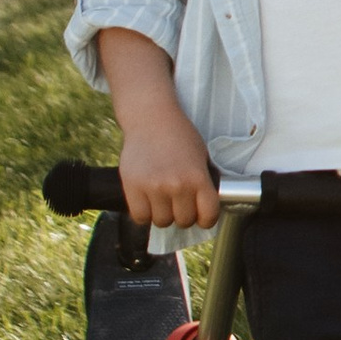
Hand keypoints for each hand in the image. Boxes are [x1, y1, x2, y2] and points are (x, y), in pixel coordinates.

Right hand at [117, 101, 219, 231]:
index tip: (201, 216)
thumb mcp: (201, 156)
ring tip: (162, 201)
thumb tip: (203, 208)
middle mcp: (177, 185)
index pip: (208, 216)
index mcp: (198, 178)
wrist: (151, 118)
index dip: (206, 219)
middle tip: (178, 204)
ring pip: (162, 221)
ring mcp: (153, 187)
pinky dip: (144, 214)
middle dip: (182, 215)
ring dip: (163, 215)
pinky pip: (140, 216)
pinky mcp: (132, 186)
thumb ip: (203, 182)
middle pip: (183, 221)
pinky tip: (147, 202)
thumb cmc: (179, 136)